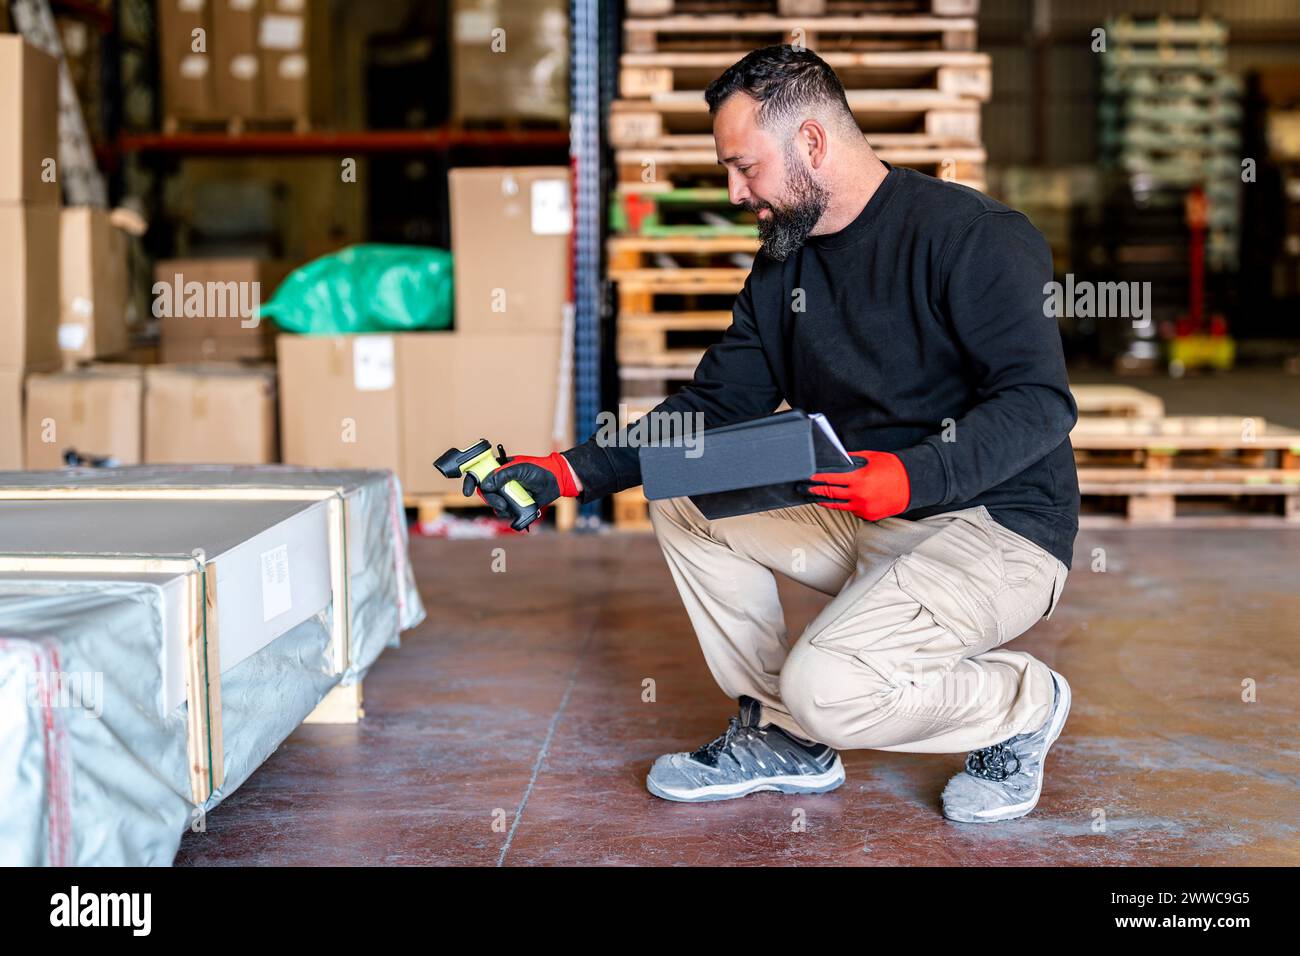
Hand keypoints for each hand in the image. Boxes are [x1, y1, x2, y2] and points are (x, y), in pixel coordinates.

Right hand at [462, 445, 581, 520]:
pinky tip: (514, 511)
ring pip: (493, 503)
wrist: (556, 482)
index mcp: (499, 469)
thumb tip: (486, 485)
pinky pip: (503, 511)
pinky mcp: (514, 503)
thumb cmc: (540, 470)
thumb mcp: (521, 468)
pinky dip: (506, 513)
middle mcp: (500, 481)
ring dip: (499, 508)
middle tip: (502, 504)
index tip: (467, 491)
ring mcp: (507, 493)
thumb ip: (503, 474)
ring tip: (511, 507)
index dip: (470, 481)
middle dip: (491, 499)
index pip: (479, 473)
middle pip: (485, 492)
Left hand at [799, 450, 910, 521]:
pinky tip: (839, 500)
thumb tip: (836, 460)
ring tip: (815, 497)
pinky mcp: (868, 516)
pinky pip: (851, 510)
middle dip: (815, 491)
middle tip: (804, 489)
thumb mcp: (870, 458)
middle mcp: (859, 495)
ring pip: (838, 506)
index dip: (816, 480)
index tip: (807, 478)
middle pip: (830, 494)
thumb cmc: (892, 468)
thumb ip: (851, 459)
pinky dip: (845, 505)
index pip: (830, 480)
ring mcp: (863, 508)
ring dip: (825, 501)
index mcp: (859, 479)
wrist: (912, 484)